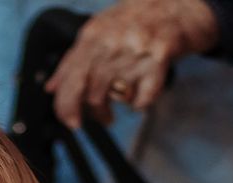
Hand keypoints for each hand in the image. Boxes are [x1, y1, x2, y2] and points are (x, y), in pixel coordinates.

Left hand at [44, 0, 218, 128]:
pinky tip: (143, 90)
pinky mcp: (159, 58)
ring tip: (124, 97)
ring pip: (116, 96)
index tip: (71, 121)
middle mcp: (111, 42)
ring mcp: (135, 50)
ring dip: (118, 105)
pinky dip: (142, 102)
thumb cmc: (138, 19)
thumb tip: (52, 87)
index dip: (66, 107)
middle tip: (101, 118)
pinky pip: (143, 97)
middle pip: (91, 92)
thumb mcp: (100, 31)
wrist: (180, 3)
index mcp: (93, 35)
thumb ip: (73, 59)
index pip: (70, 79)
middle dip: (93, 113)